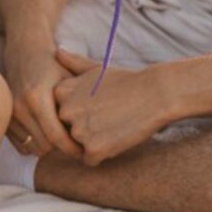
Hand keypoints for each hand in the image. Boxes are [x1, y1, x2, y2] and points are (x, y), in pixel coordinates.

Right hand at [4, 45, 83, 157]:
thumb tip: (94, 135)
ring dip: (48, 147)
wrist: (25, 51)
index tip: (85, 150)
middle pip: (44, 147)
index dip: (72, 148)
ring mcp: (8, 114)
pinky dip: (35, 144)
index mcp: (37, 97)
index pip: (56, 137)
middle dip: (62, 149)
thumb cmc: (54, 65)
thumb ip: (82, 103)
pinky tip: (47, 133)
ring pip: (32, 149)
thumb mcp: (72, 78)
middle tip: (76, 145)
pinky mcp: (3, 119)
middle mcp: (19, 107)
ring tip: (62, 138)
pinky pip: (22, 146)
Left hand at [53, 49, 171, 165]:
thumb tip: (56, 51)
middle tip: (107, 116)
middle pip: (67, 131)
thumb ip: (73, 63)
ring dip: (93, 142)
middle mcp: (66, 111)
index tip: (97, 105)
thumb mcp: (96, 68)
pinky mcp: (94, 149)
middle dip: (84, 129)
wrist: (155, 95)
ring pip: (78, 147)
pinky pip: (90, 160)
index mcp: (61, 92)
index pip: (60, 112)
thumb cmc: (126, 81)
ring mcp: (79, 131)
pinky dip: (103, 154)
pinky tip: (117, 137)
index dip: (79, 112)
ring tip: (113, 125)